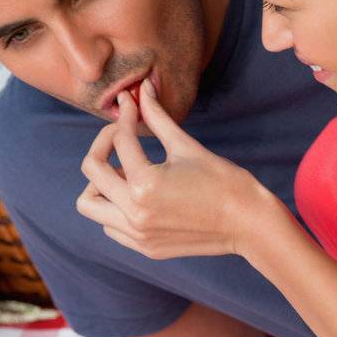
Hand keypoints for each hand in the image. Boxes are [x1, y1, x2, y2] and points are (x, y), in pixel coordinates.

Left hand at [76, 79, 266, 259]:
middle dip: (102, 146)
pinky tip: (136, 194)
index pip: (120, 141)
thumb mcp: (185, 146)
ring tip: (125, 171)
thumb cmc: (222, 181)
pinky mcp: (144, 247)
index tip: (132, 106)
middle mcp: (134, 213)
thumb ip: (157, 118)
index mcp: (144, 185)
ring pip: (91, 206)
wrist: (246, 222)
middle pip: (91, 173)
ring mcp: (137, 235)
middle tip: (119, 136)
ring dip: (100, 184)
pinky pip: (110, 226)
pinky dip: (114, 207)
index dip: (126, 117)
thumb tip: (143, 89)